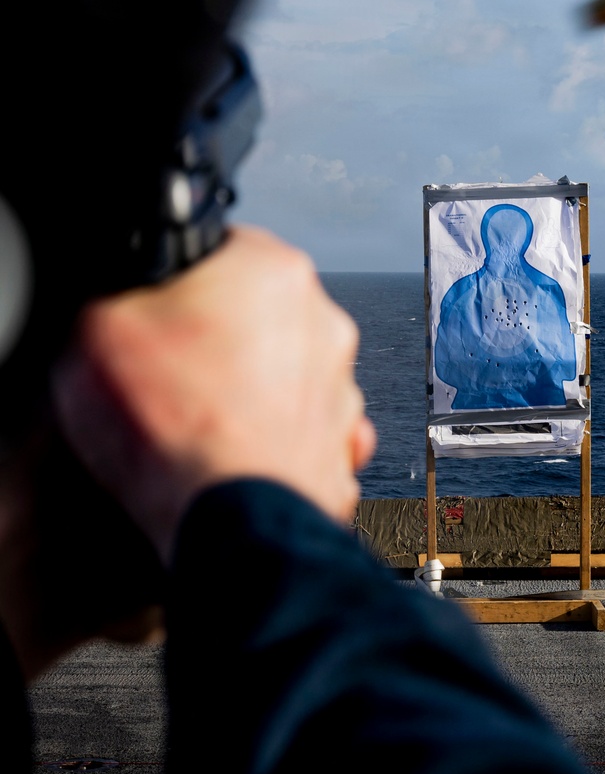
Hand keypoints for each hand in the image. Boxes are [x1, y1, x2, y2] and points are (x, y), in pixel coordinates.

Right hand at [52, 226, 375, 563]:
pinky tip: (234, 455)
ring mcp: (339, 387)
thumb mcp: (95, 327)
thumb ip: (114, 293)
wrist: (226, 522)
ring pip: (282, 377)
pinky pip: (301, 433)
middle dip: (216, 342)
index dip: (179, 285)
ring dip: (247, 394)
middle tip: (167, 375)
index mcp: (271, 270)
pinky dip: (270, 443)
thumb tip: (119, 299)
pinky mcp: (340, 446)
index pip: (221, 251)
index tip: (157, 314)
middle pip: (255, 317)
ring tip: (196, 425)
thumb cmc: (173, 428)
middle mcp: (321, 322)